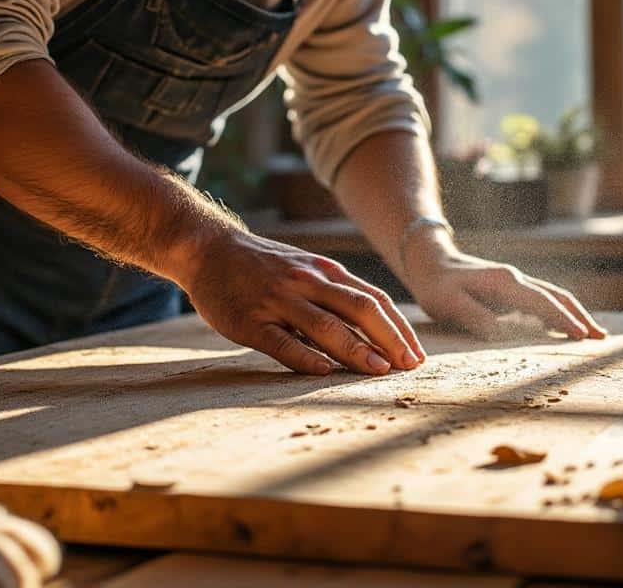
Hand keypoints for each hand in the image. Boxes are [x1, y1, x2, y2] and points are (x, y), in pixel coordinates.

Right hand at [178, 226, 424, 375]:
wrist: (206, 249)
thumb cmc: (263, 267)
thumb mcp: (305, 270)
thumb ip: (336, 294)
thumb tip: (378, 330)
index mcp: (325, 272)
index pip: (375, 300)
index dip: (399, 329)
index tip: (416, 355)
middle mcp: (307, 282)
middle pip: (360, 310)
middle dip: (390, 339)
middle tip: (409, 367)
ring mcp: (278, 300)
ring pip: (326, 325)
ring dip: (357, 349)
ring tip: (380, 371)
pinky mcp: (250, 321)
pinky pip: (282, 342)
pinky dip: (306, 357)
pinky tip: (325, 372)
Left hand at [402, 242, 606, 340]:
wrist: (430, 262)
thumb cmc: (438, 286)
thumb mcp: (449, 303)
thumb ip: (474, 316)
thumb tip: (502, 332)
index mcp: (505, 282)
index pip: (542, 303)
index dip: (563, 320)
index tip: (582, 337)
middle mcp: (516, 279)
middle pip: (558, 297)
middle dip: (580, 317)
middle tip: (601, 339)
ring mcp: (516, 282)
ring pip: (554, 297)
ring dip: (575, 314)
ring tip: (594, 333)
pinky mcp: (512, 289)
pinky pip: (544, 300)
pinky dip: (561, 311)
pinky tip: (566, 325)